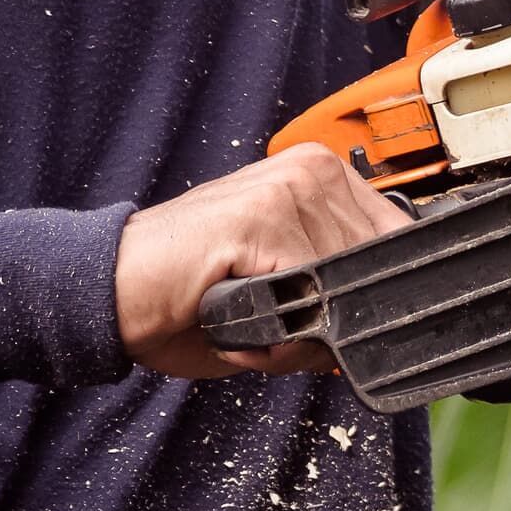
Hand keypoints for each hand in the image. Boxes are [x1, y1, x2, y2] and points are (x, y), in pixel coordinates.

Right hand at [115, 143, 410, 378]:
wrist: (113, 292)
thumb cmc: (192, 293)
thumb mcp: (285, 291)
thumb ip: (336, 300)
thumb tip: (381, 327)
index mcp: (322, 178)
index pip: (397, 242)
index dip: (373, 296)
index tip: (330, 320)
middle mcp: (311, 172)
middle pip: (375, 274)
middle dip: (329, 324)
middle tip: (271, 327)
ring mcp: (288, 190)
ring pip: (345, 293)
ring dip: (300, 336)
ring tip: (248, 323)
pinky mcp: (262, 218)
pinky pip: (309, 301)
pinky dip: (279, 338)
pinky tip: (239, 322)